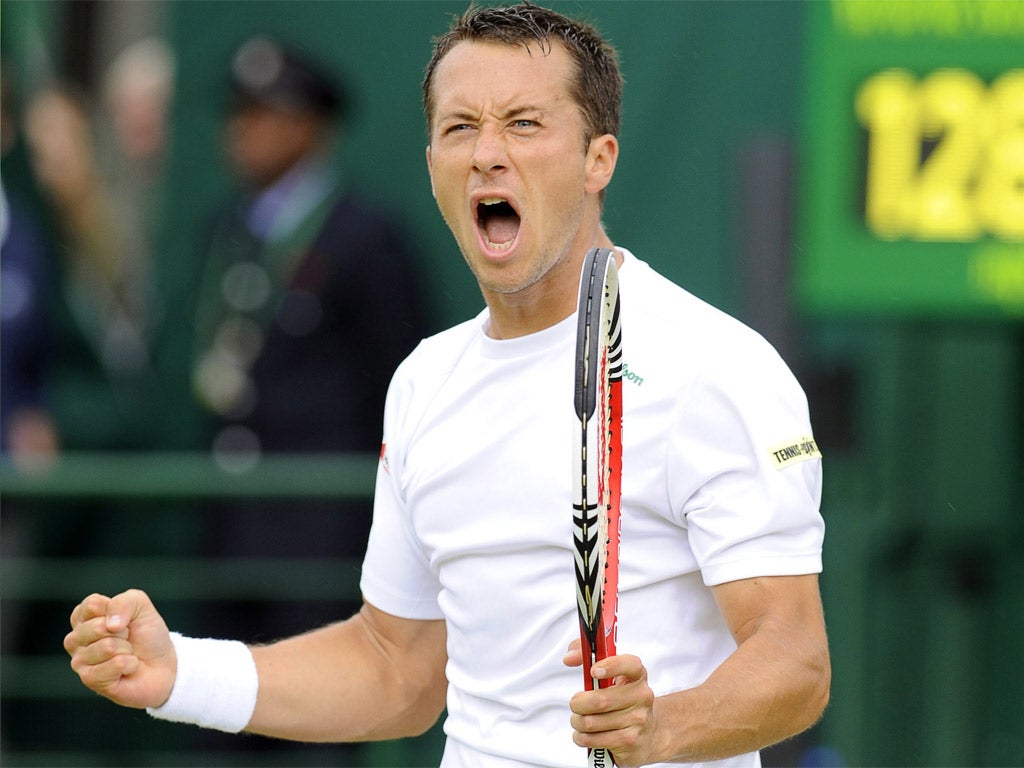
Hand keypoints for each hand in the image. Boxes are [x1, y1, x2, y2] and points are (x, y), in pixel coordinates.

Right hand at [64, 589, 176, 708]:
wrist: (162, 664)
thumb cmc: (147, 635)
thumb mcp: (141, 606)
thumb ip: (124, 602)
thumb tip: (110, 625)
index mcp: (83, 617)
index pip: (92, 604)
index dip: (117, 610)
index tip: (124, 619)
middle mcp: (76, 639)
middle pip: (97, 627)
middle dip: (123, 631)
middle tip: (127, 639)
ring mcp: (80, 661)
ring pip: (108, 647)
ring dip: (127, 649)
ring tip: (127, 653)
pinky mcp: (90, 680)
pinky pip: (116, 664)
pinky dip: (130, 663)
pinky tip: (127, 667)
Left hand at [564, 640, 660, 767]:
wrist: (648, 733)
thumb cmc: (621, 699)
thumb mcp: (610, 675)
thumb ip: (586, 657)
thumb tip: (569, 658)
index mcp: (637, 674)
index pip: (629, 664)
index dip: (610, 666)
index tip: (593, 671)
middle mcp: (642, 696)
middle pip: (600, 701)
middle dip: (578, 703)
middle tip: (575, 703)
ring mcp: (639, 720)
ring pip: (593, 723)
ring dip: (578, 722)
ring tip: (579, 720)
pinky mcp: (632, 741)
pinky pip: (596, 740)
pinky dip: (582, 737)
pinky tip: (584, 734)